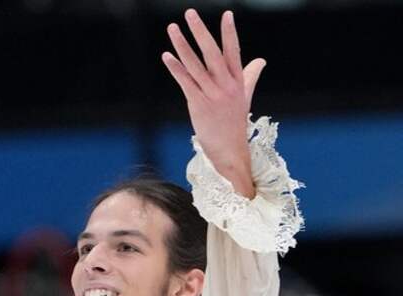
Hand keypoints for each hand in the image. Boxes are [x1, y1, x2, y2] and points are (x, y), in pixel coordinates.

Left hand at [162, 9, 265, 197]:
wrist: (229, 149)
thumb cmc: (234, 122)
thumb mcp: (245, 96)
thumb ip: (250, 75)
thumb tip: (260, 60)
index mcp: (237, 81)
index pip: (234, 51)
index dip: (229, 33)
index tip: (227, 14)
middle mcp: (226, 85)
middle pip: (212, 52)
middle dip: (201, 31)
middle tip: (190, 13)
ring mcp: (212, 94)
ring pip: (195, 64)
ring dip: (182, 45)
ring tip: (173, 28)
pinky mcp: (198, 103)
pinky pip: (185, 82)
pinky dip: (176, 68)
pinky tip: (167, 55)